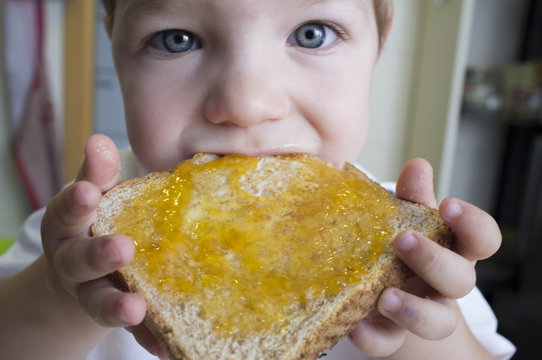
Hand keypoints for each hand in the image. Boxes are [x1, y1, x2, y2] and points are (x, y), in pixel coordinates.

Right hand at [40, 134, 167, 358]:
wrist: (88, 270)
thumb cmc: (98, 221)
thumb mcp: (95, 196)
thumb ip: (99, 173)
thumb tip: (100, 139)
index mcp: (70, 225)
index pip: (69, 210)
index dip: (78, 201)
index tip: (89, 191)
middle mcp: (74, 262)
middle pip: (79, 261)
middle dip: (98, 255)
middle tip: (121, 248)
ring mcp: (94, 292)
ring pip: (99, 301)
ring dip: (116, 307)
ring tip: (136, 310)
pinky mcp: (118, 314)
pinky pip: (133, 331)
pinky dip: (148, 339)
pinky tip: (167, 348)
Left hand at [348, 158, 500, 356]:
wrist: (384, 298)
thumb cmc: (400, 251)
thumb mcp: (407, 221)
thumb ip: (413, 198)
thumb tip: (418, 165)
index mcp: (453, 251)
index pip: (482, 240)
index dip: (472, 224)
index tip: (448, 205)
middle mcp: (444, 286)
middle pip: (460, 280)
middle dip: (434, 260)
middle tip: (403, 240)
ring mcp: (421, 313)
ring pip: (436, 322)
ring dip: (413, 309)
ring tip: (385, 296)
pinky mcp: (393, 336)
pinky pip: (388, 343)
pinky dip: (373, 337)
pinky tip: (354, 324)